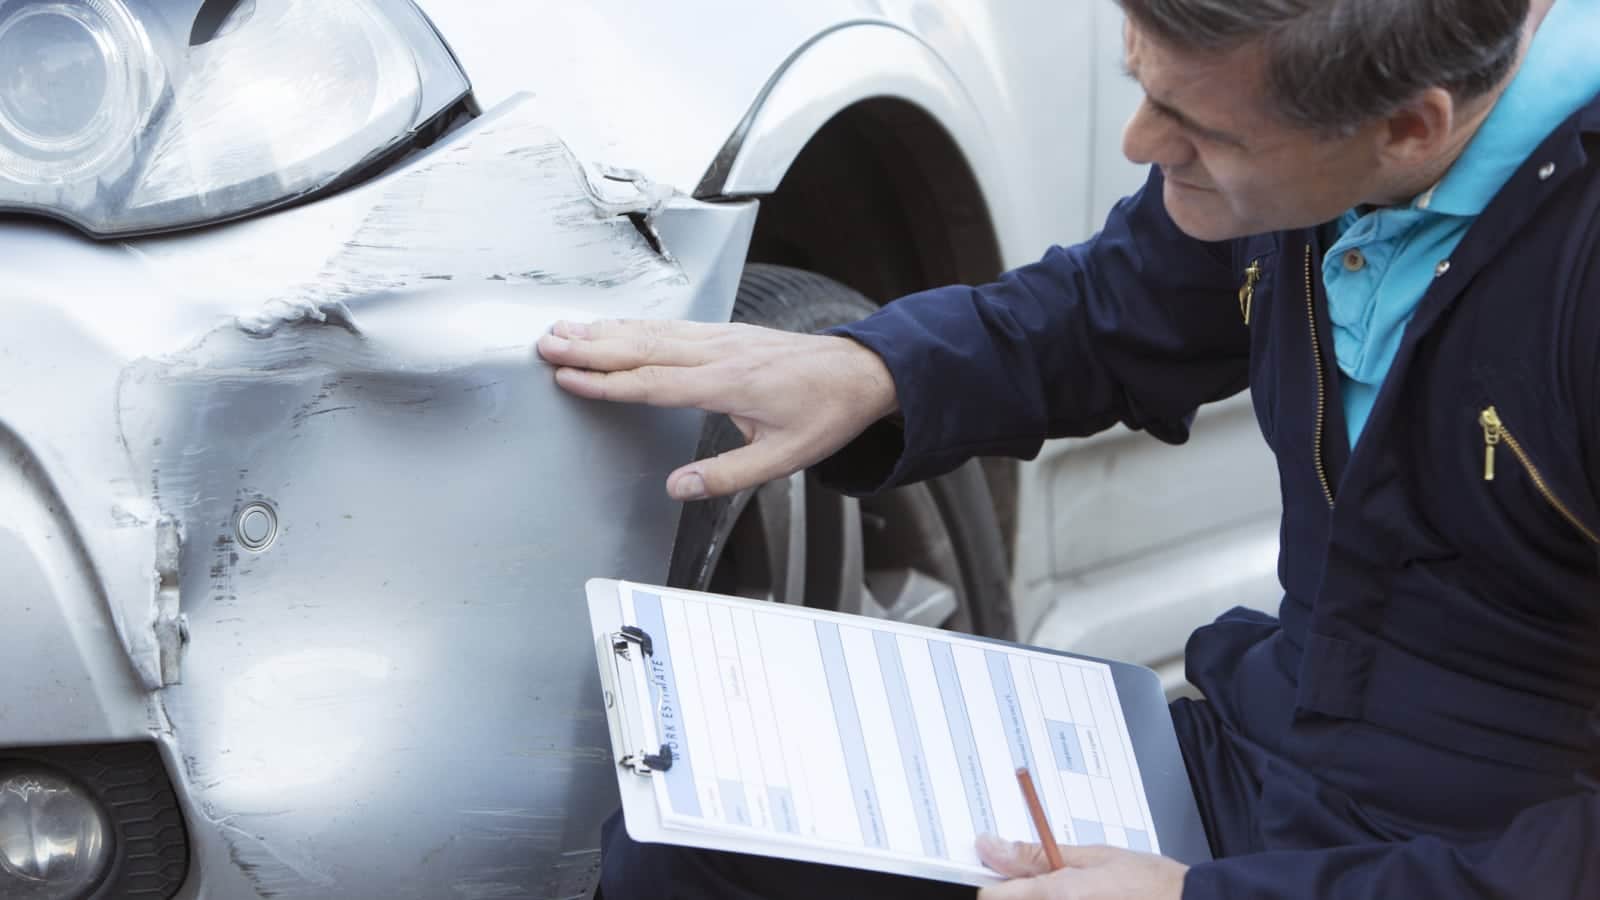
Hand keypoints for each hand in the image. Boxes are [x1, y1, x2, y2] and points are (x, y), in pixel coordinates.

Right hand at [536, 319, 898, 500]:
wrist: (861, 372)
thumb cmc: (825, 413)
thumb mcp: (783, 458)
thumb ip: (726, 475)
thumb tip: (677, 488)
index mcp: (728, 384)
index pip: (652, 383)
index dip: (606, 382)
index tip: (568, 378)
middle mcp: (718, 353)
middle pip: (641, 347)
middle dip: (590, 346)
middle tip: (546, 345)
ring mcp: (721, 337)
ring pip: (651, 331)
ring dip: (604, 330)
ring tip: (563, 330)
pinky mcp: (725, 332)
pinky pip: (669, 326)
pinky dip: (633, 324)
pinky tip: (612, 326)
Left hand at [976, 835, 1187, 899]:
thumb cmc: (1148, 883)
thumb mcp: (1090, 856)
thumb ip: (1035, 855)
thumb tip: (991, 845)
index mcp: (1057, 895)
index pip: (993, 898)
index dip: (991, 885)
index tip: (995, 877)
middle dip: (1025, 893)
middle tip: (1055, 882)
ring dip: (1043, 897)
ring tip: (1082, 892)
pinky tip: (1089, 899)